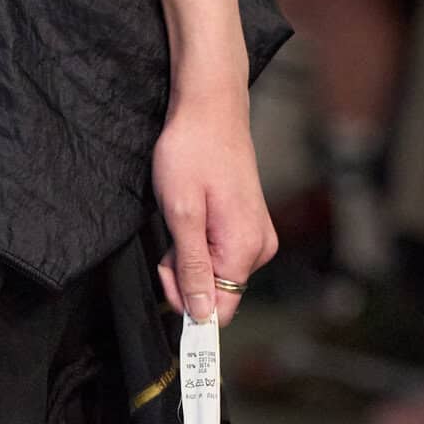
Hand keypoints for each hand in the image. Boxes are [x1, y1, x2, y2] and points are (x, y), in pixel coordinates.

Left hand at [153, 89, 277, 327]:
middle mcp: (259, 247)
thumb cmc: (191, 152)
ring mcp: (255, 234)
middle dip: (182, 276)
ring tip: (178, 218)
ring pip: (214, 271)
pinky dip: (197, 242)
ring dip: (187, 257)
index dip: (188, 306)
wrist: (210, 108)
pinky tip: (189, 215)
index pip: (221, 310)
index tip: (163, 287)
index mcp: (245, 249)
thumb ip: (193, 268)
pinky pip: (219, 251)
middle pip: (215, 292)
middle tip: (166, 241)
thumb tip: (200, 315)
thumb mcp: (181, 213)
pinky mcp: (246, 223)